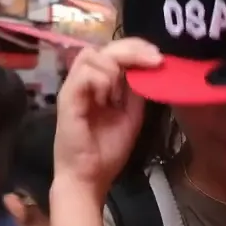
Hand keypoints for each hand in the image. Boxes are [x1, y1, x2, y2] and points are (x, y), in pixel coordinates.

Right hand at [54, 38, 161, 197]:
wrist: (88, 178)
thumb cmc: (107, 151)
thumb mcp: (131, 116)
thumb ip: (136, 92)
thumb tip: (148, 68)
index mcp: (100, 84)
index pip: (115, 52)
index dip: (137, 49)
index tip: (159, 58)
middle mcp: (85, 81)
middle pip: (105, 47)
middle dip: (132, 49)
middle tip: (153, 59)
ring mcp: (74, 88)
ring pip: (92, 54)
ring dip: (114, 67)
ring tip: (118, 94)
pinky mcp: (67, 98)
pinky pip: (84, 74)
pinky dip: (101, 80)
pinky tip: (107, 99)